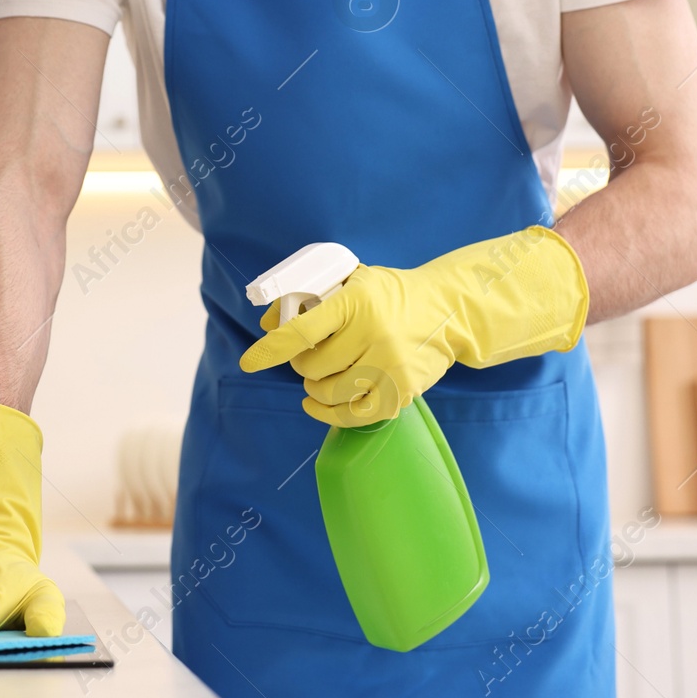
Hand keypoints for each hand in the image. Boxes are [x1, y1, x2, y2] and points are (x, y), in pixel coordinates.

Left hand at [239, 226, 588, 426]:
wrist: (447, 309)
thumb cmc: (389, 294)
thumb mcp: (350, 282)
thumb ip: (308, 298)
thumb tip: (268, 323)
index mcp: (355, 302)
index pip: (301, 331)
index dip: (270, 350)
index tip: (248, 362)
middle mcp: (373, 334)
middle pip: (313, 367)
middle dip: (301, 366)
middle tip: (308, 359)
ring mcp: (389, 366)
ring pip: (330, 393)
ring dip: (315, 389)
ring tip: (319, 378)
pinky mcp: (402, 391)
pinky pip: (354, 415)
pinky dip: (330, 414)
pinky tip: (320, 405)